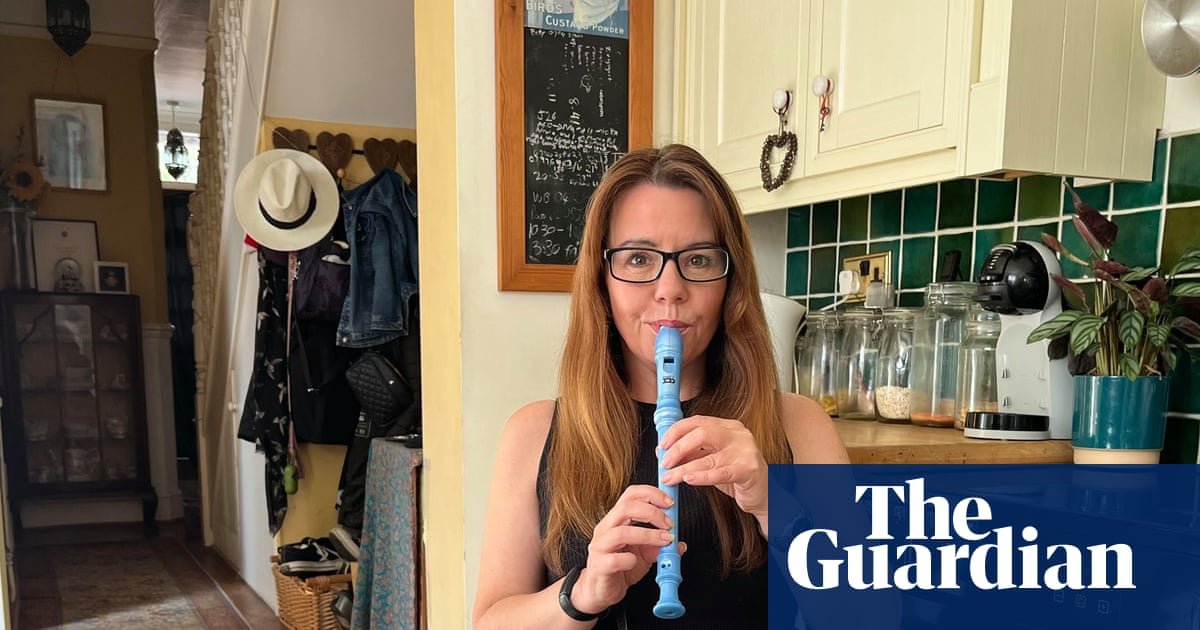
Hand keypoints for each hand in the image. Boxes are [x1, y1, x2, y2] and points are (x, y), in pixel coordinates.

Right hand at [574, 485, 680, 613]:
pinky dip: (630, 560)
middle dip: (652, 512)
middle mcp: (606, 528)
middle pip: (626, 508)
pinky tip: (636, 562)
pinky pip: (615, 560)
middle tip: (669, 524)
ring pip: (621, 532)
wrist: (600, 590)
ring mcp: (600, 547)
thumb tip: (678, 544)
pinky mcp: (600, 566)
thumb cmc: (619, 567)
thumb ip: (658, 545)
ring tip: (664, 541)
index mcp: (616, 519)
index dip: (652, 494)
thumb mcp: (643, 553)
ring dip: (647, 535)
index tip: (670, 503)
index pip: (631, 495)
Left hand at [659, 416, 768, 518]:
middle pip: (702, 433)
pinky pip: (721, 473)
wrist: (767, 494)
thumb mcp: (713, 461)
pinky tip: (689, 479)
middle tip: (665, 461)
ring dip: (683, 468)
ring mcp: (745, 451)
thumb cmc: (738, 476)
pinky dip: (701, 477)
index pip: (698, 421)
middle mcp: (738, 435)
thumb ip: (692, 454)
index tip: (662, 444)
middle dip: (679, 447)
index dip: (676, 431)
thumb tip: (663, 451)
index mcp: (728, 427)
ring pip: (708, 457)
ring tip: (669, 477)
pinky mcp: (749, 470)